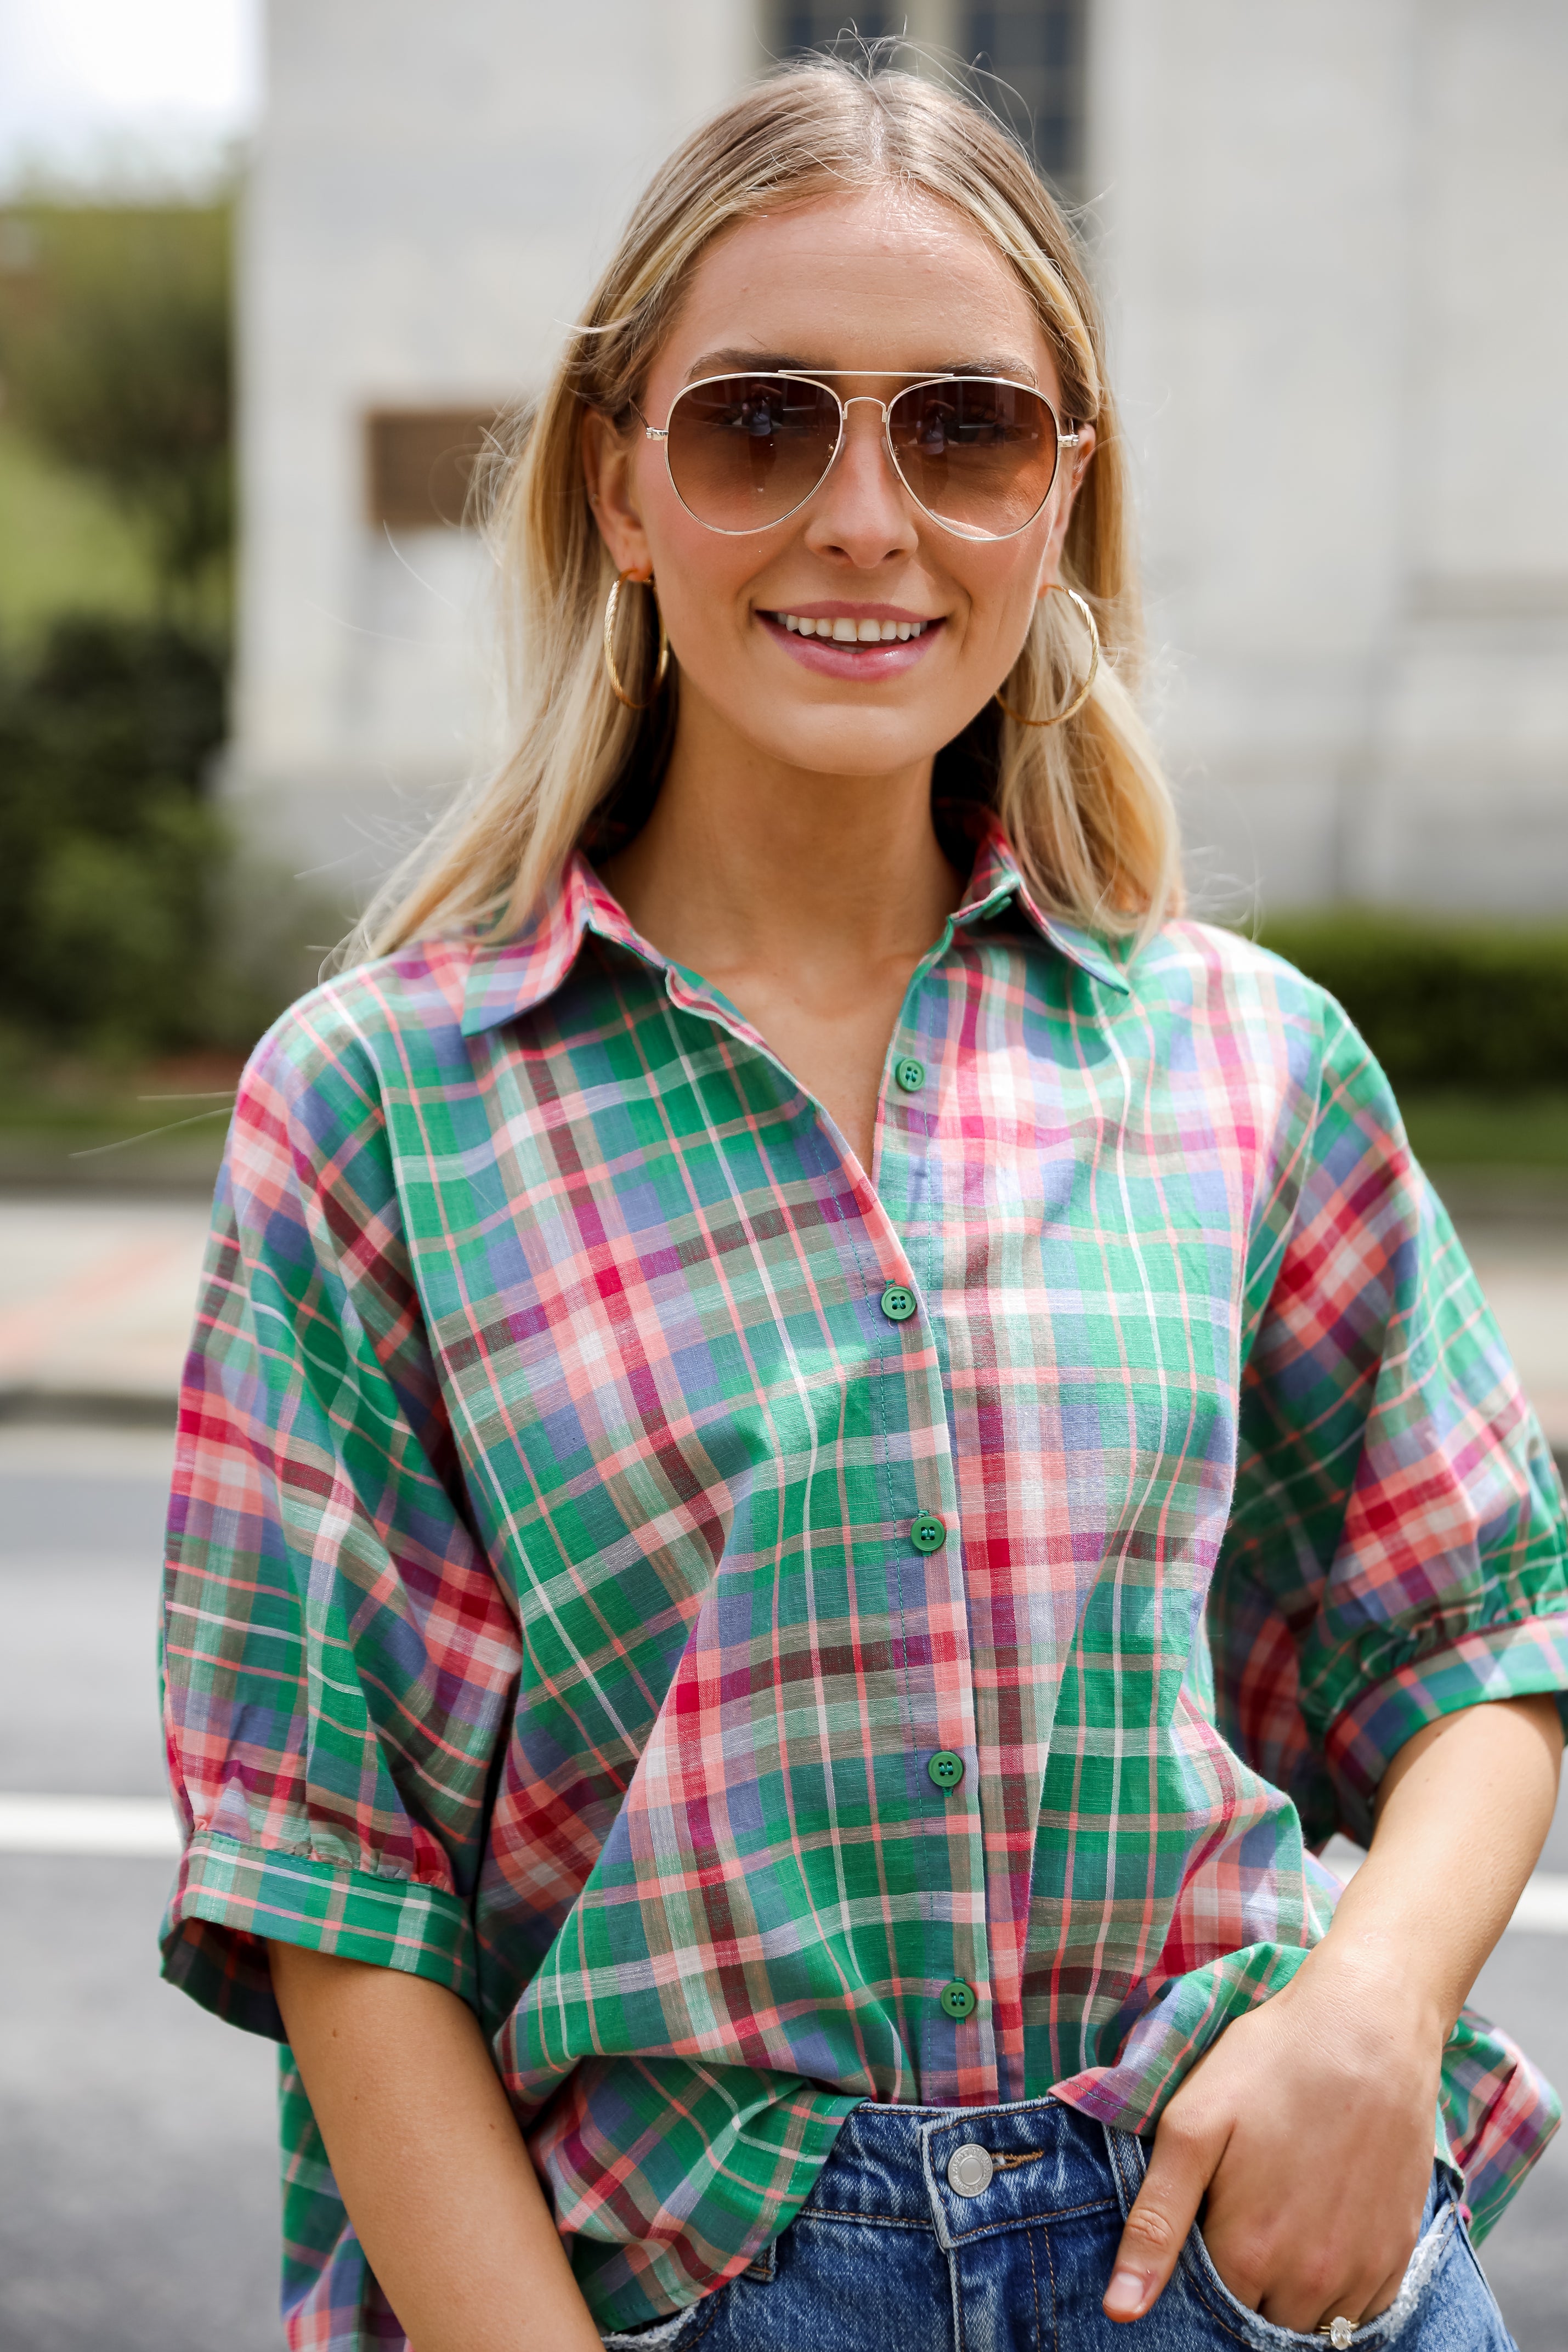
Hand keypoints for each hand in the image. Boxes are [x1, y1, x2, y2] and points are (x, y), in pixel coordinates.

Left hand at [1102, 1944, 1442, 2332]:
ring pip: (1310, 2324)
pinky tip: (1325, 2224)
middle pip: (1260, 2319)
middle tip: (1245, 2208)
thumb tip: (1119, 2310)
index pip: (1208, 2311)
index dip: (1199, 2269)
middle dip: (1244, 2282)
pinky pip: (1362, 2311)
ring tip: (1284, 2213)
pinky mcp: (1400, 2254)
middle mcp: (1308, 2281)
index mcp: (1247, 2254)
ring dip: (1290, 2290)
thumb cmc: (1271, 2064)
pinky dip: (1338, 2287)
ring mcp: (1361, 2272)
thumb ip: (1154, 2223)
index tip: (1207, 2221)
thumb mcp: (1191, 2126)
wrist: (1367, 2026)